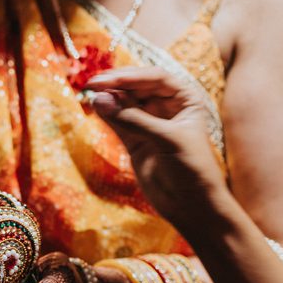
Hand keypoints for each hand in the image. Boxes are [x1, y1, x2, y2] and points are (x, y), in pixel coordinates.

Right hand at [88, 67, 229, 226]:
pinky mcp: (136, 141)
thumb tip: (99, 100)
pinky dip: (106, 115)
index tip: (108, 79)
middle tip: (92, 84)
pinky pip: (118, 122)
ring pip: (125, 103)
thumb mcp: (167, 139)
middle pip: (137, 87)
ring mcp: (150, 124)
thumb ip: (134, 119)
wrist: (193, 206)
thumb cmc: (193, 169)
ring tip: (89, 95)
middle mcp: (167, 107)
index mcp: (185, 99)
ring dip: (108, 99)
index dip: (131, 76)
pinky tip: (94, 108)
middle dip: (116, 85)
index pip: (156, 78)